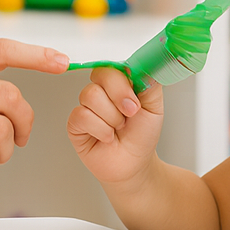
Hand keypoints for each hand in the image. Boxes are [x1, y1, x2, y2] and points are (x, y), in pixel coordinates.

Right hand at [67, 66, 164, 187]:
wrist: (135, 165)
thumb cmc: (142, 136)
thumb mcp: (154, 106)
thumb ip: (150, 82)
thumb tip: (144, 64)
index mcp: (118, 82)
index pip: (113, 65)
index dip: (123, 80)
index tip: (136, 97)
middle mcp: (100, 90)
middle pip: (100, 75)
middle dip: (120, 97)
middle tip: (131, 113)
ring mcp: (86, 105)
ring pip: (91, 96)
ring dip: (112, 117)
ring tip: (118, 128)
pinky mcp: (75, 123)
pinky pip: (82, 116)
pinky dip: (101, 130)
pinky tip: (107, 137)